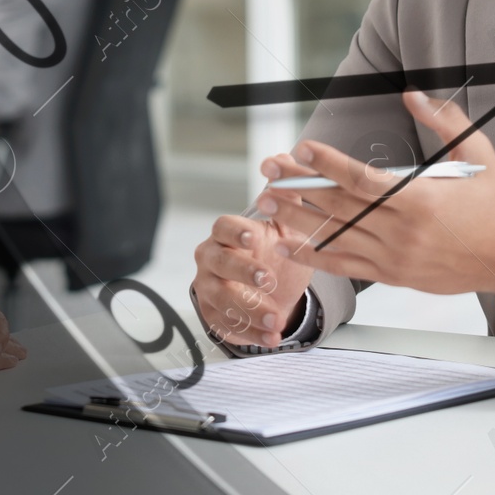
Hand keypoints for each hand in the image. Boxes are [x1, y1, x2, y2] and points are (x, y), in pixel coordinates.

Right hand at [192, 202, 313, 349]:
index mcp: (227, 234)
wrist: (271, 291)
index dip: (235, 232)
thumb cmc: (272, 253)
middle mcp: (212, 260)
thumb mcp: (283, 227)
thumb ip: (284, 197)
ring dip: (250, 309)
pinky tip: (273, 336)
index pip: (222, 227)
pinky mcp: (214, 316)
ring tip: (277, 319)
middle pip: (218, 262)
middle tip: (267, 279)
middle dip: (242, 271)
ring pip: (222, 298)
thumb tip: (284, 159)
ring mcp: (210, 289)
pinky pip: (229, 326)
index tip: (252, 237)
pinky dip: (253, 334)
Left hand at [255, 91, 494, 296]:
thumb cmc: (494, 203)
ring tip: (266, 203)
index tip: (302, 148)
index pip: (363, 179)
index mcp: (421, 199)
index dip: (328, 164)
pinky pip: (345, 265)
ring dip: (297, 218)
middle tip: (269, 170)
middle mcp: (403, 231)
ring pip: (335, 236)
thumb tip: (412, 95)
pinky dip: (313, 256)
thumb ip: (443, 121)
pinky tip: (287, 244)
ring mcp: (394, 256)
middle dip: (299, 186)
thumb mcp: (477, 152)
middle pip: (340, 206)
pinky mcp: (392, 275)